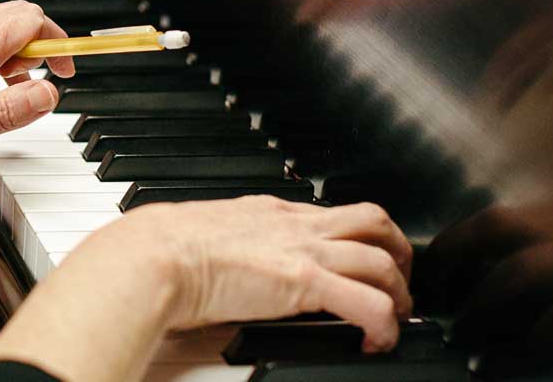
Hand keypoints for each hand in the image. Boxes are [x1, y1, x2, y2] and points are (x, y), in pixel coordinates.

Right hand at [0, 197, 412, 381]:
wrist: (153, 254)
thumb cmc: (161, 248)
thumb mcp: (204, 232)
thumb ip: (225, 241)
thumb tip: (218, 261)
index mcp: (270, 211)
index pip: (331, 214)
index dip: (357, 238)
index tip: (358, 261)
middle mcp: (296, 224)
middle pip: (374, 221)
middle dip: (397, 251)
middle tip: (397, 281)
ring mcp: (305, 250)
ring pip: (383, 258)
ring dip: (399, 291)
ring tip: (395, 317)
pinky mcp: (306, 282)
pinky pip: (370, 302)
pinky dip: (384, 323)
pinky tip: (376, 341)